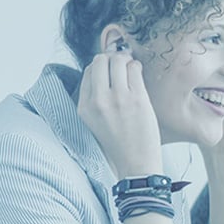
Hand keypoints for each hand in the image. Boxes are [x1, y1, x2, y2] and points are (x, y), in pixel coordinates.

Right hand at [77, 51, 162, 177]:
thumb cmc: (120, 143)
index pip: (88, 72)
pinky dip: (137, 66)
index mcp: (84, 107)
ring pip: (118, 60)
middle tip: (122, 65)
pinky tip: (139, 73)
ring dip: (126, 60)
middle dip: (112, 59)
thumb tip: (104, 69)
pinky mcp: (138, 99)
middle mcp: (98, 100)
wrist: (136, 164)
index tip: (111, 72)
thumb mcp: (95, 122)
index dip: (101, 67)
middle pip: (100, 60)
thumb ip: (95, 98)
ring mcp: (118, 98)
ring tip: (131, 69)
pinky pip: (134, 69)